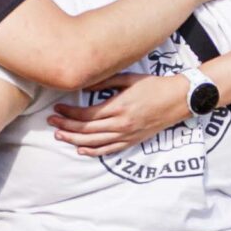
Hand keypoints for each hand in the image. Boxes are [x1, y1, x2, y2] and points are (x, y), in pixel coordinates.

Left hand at [47, 72, 190, 157]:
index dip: (69, 113)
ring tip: (60, 136)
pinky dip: (94, 151)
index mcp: (119, 107)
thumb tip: (85, 86)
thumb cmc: (155, 86)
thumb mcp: (130, 79)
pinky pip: (109, 150)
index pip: (87, 114)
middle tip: (52, 122)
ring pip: (95, 142)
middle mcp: (121, 124)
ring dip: (74, 140)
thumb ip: (106, 83)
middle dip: (66, 126)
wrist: (178, 100)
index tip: (57, 108)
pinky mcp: (133, 141)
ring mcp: (127, 135)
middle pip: (87, 129)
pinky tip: (81, 149)